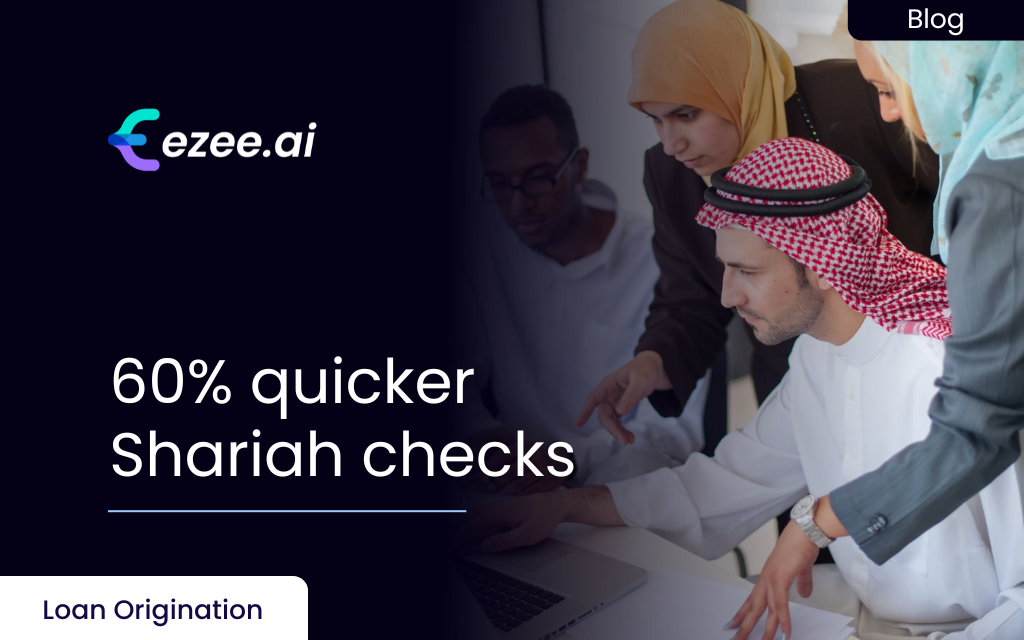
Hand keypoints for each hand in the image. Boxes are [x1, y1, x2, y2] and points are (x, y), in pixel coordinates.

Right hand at [452, 492, 568, 552]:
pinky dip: (467, 520)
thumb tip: (483, 545)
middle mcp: (495, 507)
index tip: (450, 549)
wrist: (556, 504)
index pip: (471, 526)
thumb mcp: (527, 535)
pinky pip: (478, 513)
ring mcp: (497, 506)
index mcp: (499, 513)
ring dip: (458, 524)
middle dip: (453, 530)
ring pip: (471, 513)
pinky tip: (467, 526)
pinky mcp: (501, 508)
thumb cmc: (544, 518)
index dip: (458, 538)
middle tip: (447, 544)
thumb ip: (504, 541)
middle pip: (466, 517)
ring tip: (451, 536)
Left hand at [459, 427, 570, 494]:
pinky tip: (514, 491)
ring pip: (518, 484)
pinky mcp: (548, 482)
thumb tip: (486, 467)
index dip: (490, 466)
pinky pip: (528, 491)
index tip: (484, 473)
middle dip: (497, 481)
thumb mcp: (525, 447)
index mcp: (527, 446)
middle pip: (509, 472)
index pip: (503, 455)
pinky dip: (517, 493)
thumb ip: (508, 454)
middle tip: (491, 484)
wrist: (564, 459)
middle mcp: (535, 457)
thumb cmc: (538, 453)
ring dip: (506, 489)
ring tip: (501, 488)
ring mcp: (543, 470)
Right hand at [575, 351, 670, 444]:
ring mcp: (613, 401)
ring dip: (618, 431)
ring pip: (610, 420)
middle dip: (612, 428)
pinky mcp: (620, 406)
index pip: (593, 399)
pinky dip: (622, 429)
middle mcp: (608, 394)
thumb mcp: (640, 381)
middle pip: (604, 414)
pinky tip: (630, 437)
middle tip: (625, 441)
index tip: (578, 423)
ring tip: (630, 441)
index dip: (585, 411)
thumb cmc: (645, 370)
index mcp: (608, 385)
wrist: (652, 368)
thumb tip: (620, 412)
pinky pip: (617, 420)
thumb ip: (631, 395)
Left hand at [726, 520, 819, 639]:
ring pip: (765, 610)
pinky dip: (784, 620)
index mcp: (768, 576)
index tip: (734, 624)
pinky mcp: (781, 579)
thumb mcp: (802, 569)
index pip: (752, 599)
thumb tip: (805, 595)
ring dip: (765, 630)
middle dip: (745, 625)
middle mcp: (766, 579)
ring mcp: (771, 579)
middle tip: (737, 639)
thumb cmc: (802, 544)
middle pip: (753, 607)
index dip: (743, 612)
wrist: (806, 531)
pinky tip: (785, 634)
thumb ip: (802, 583)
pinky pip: (781, 605)